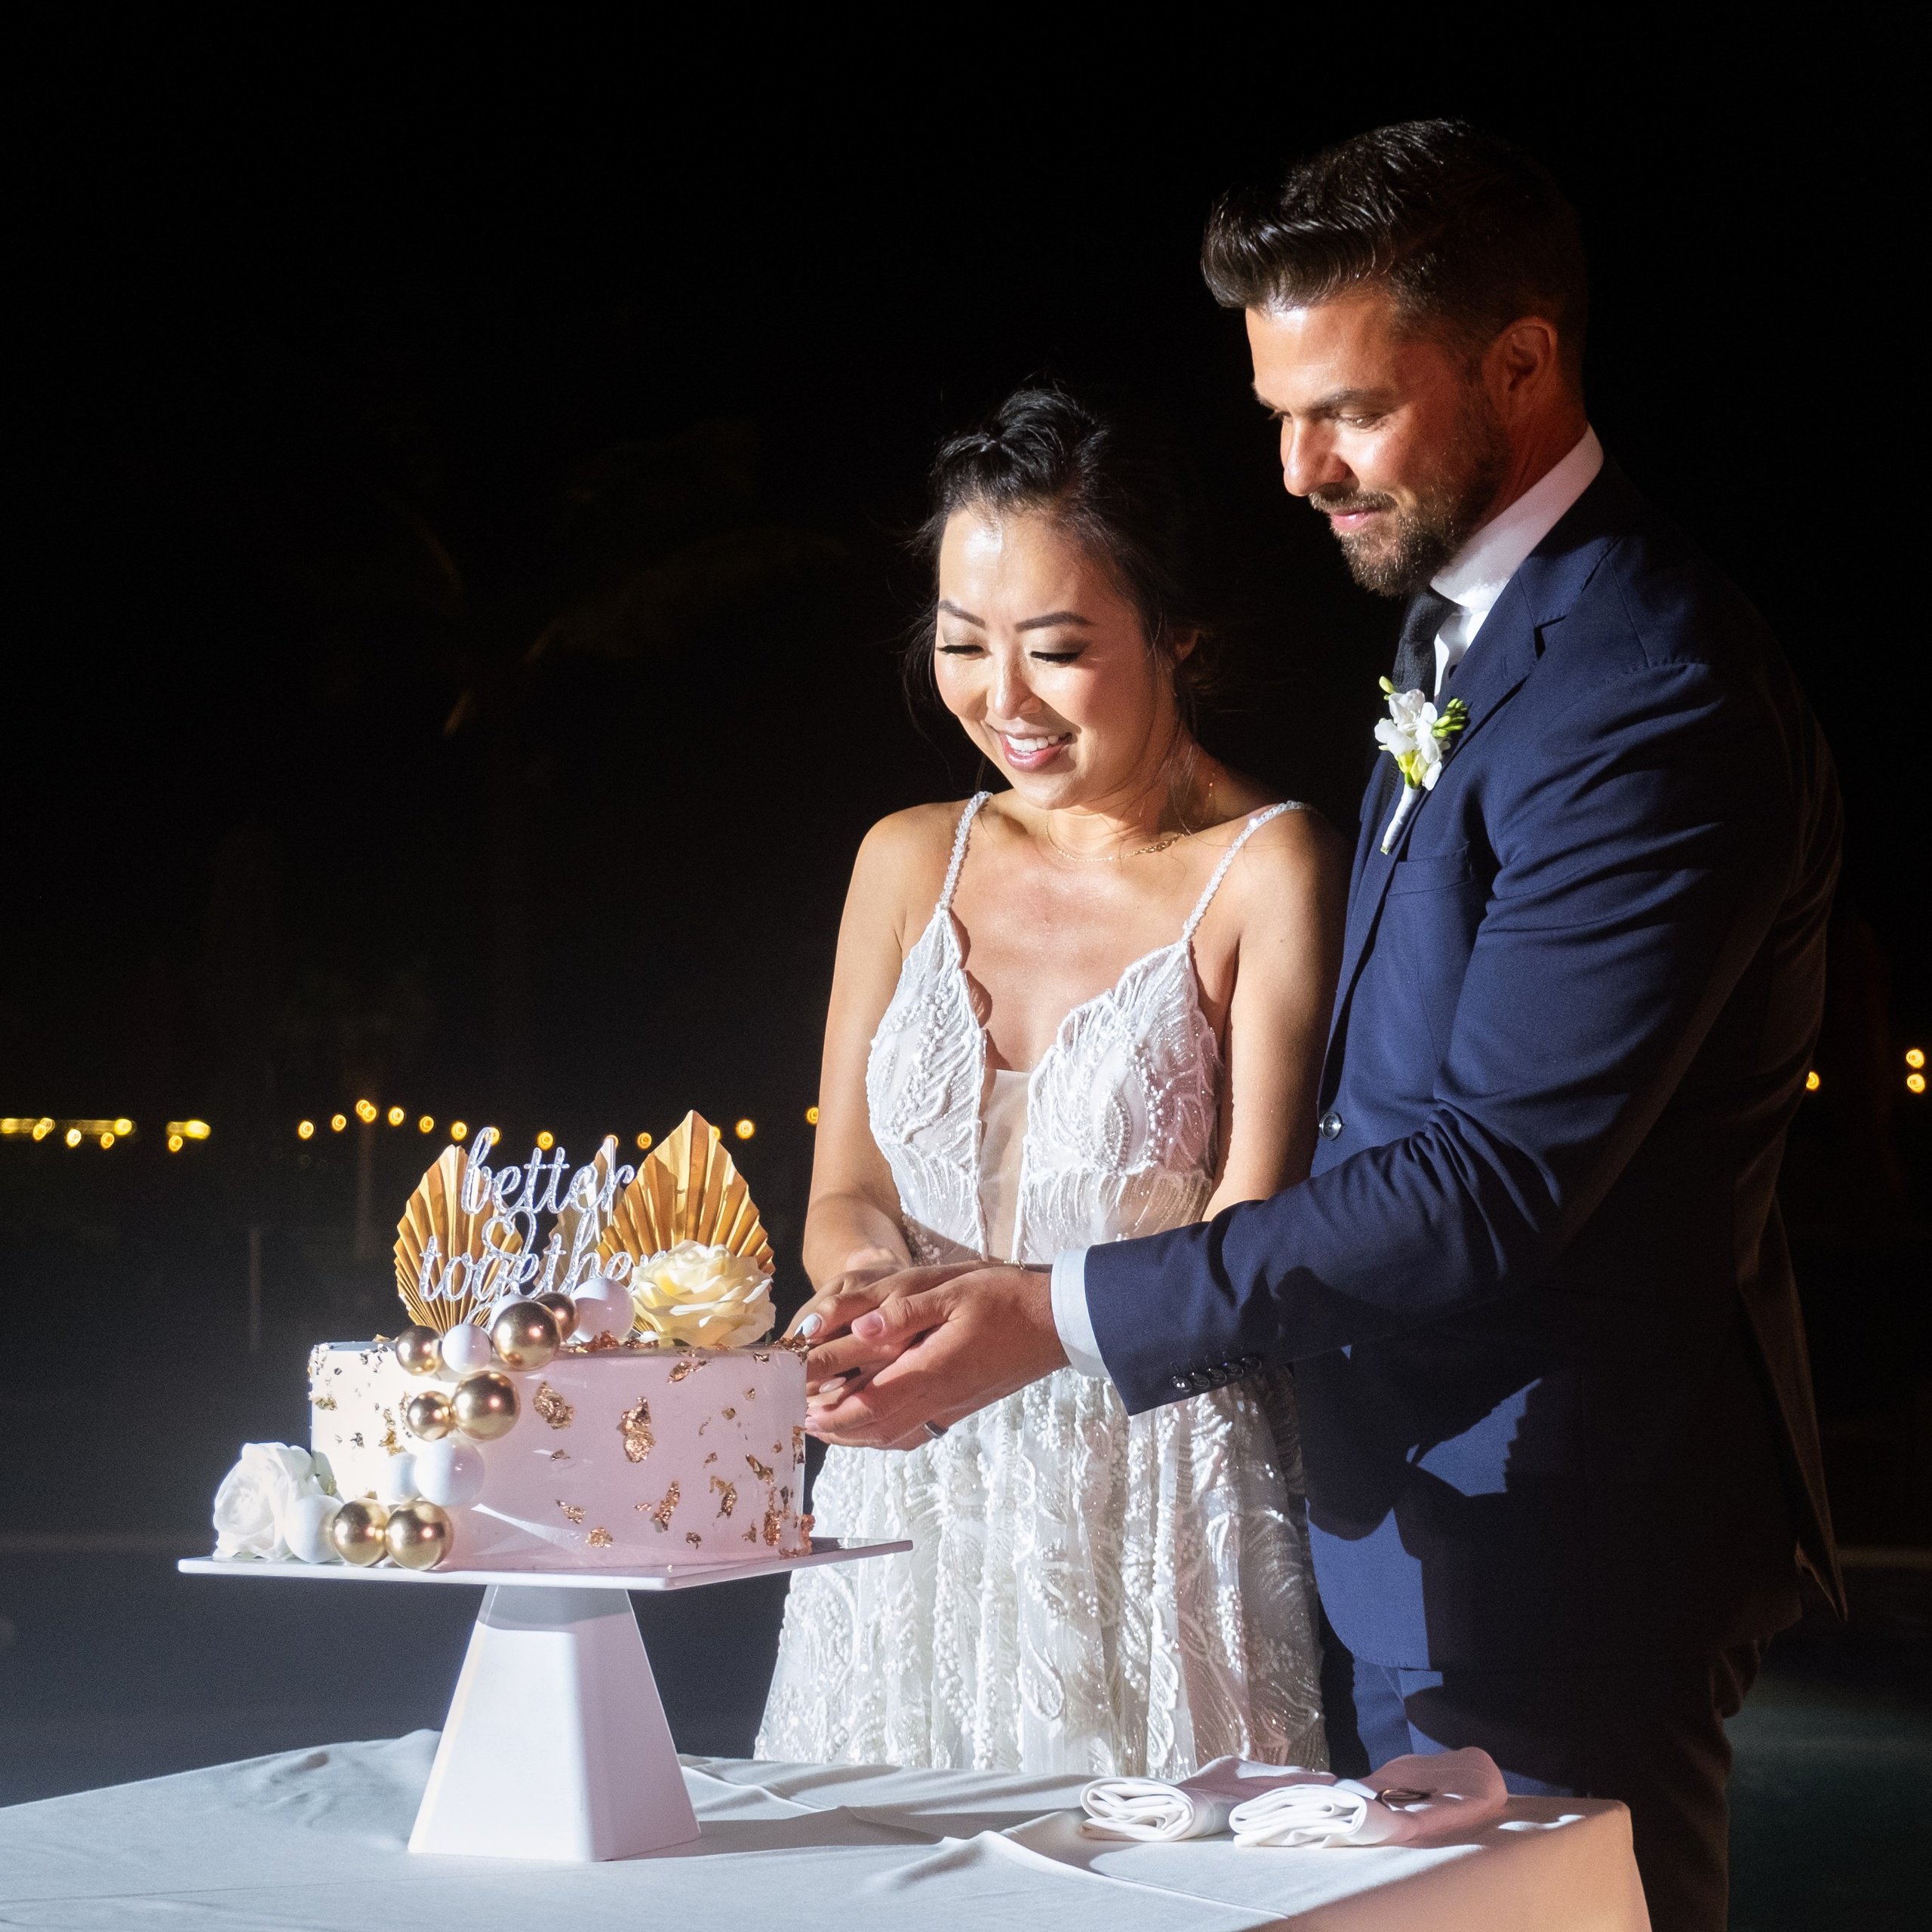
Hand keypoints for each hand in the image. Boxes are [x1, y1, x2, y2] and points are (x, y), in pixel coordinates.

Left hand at [805, 1264, 1065, 1448]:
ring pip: (893, 1434)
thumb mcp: (953, 1292)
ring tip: (827, 1426)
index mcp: (931, 1370)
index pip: (869, 1402)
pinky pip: (914, 1430)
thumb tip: (861, 1328)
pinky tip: (875, 1425)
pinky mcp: (962, 1405)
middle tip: (800, 1421)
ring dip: (856, 1435)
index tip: (799, 1407)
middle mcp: (939, 1397)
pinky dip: (885, 1434)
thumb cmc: (1006, 1299)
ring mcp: (952, 1406)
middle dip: (835, 1429)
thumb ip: (904, 1313)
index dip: (831, 1411)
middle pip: (875, 1427)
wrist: (1056, 1322)